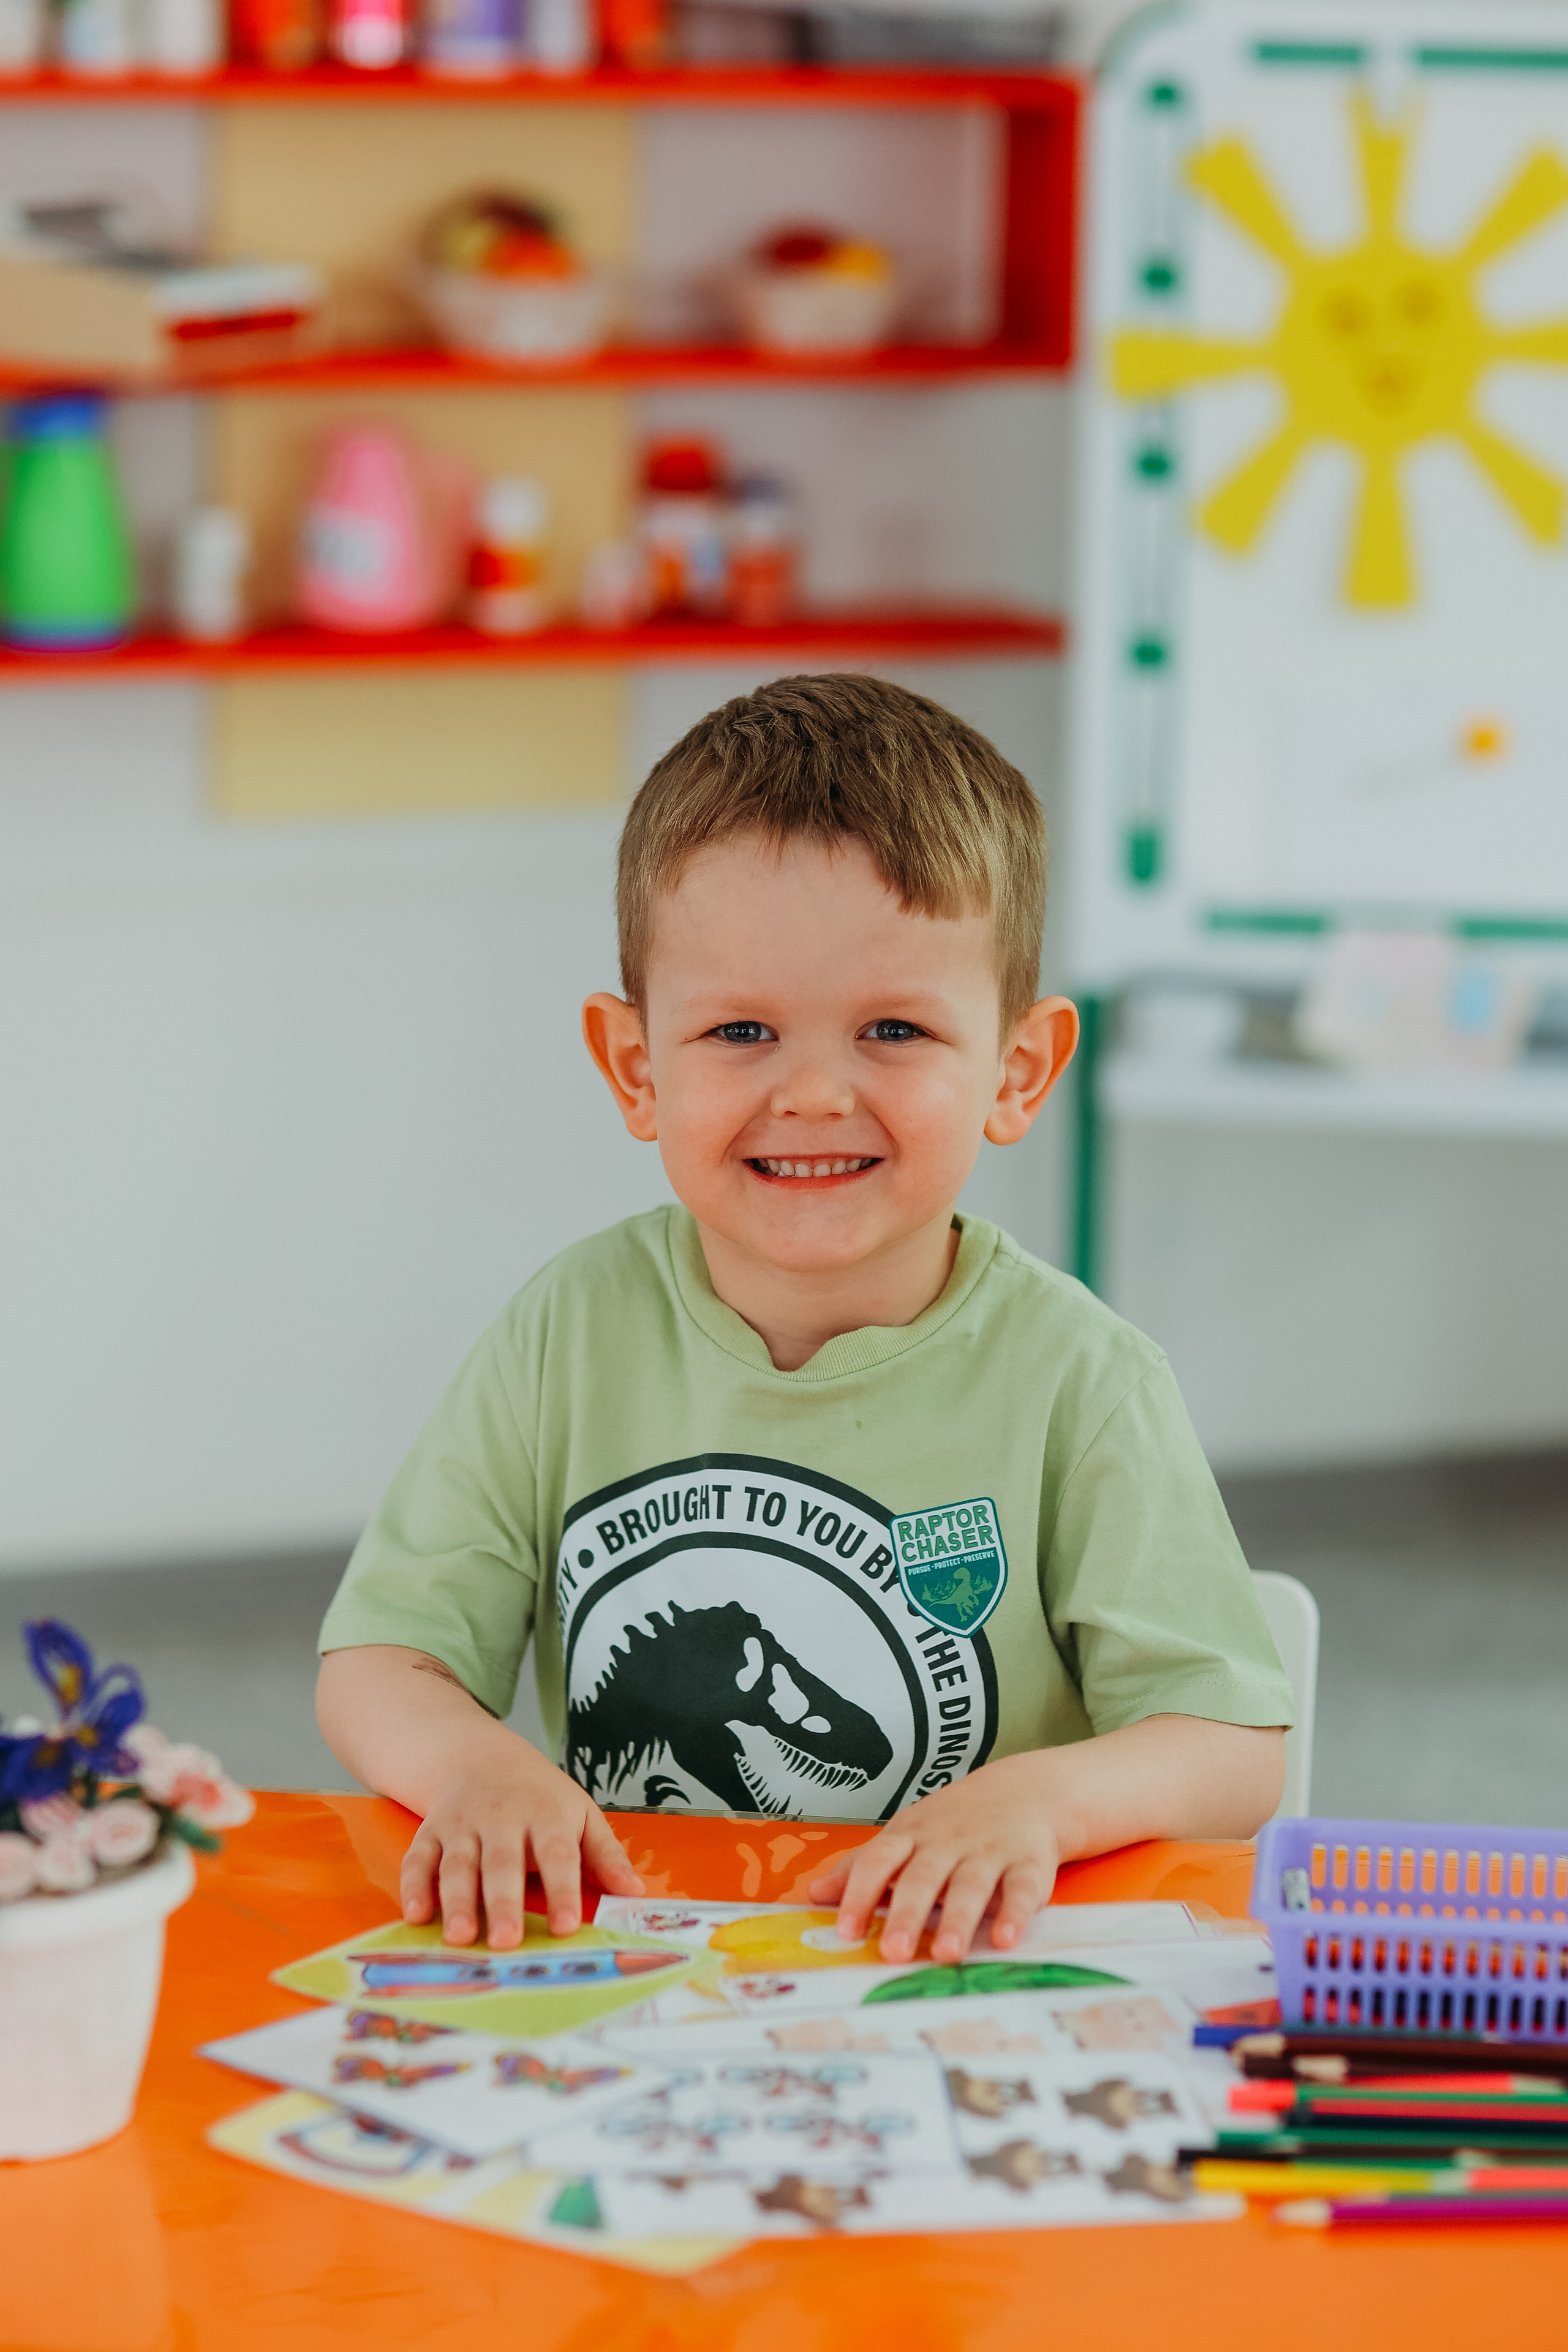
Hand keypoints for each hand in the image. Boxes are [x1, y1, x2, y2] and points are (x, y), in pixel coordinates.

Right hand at [399, 1720, 642, 1950]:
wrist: (480, 1757)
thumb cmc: (539, 1797)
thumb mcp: (580, 1814)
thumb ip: (605, 1855)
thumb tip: (634, 1892)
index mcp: (545, 1815)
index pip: (557, 1854)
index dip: (562, 1890)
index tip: (566, 1926)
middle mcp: (501, 1819)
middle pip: (502, 1863)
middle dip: (503, 1902)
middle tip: (507, 1941)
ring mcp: (462, 1825)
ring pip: (458, 1864)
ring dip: (457, 1901)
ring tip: (461, 1937)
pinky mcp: (430, 1832)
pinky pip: (419, 1860)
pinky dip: (414, 1887)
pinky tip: (417, 1916)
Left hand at [807, 1753, 1059, 1964]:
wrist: (1025, 1789)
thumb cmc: (952, 1823)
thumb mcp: (904, 1835)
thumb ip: (861, 1867)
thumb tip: (813, 1895)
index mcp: (911, 1835)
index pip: (878, 1861)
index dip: (860, 1894)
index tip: (845, 1930)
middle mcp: (947, 1843)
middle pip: (923, 1877)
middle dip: (908, 1915)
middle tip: (893, 1952)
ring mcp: (989, 1852)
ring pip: (971, 1885)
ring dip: (958, 1919)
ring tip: (947, 1953)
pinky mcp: (1028, 1864)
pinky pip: (1022, 1889)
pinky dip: (1014, 1913)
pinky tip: (1004, 1939)